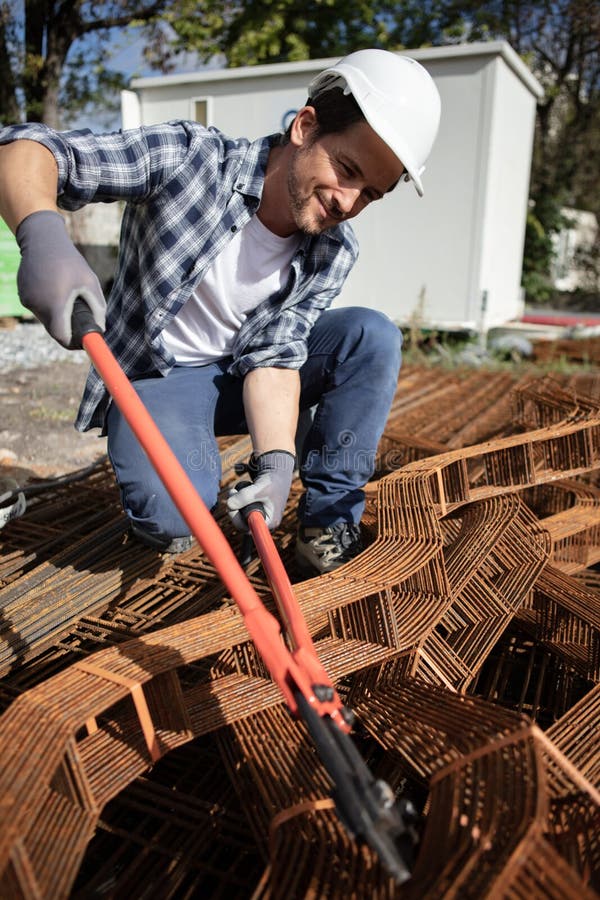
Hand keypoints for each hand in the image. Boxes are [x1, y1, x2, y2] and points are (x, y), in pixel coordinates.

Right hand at [16, 210, 105, 347]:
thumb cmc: (70, 261)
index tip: (83, 342)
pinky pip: (38, 307)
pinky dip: (47, 303)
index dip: (73, 343)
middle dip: (67, 326)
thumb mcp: (90, 283)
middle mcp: (37, 305)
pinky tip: (52, 286)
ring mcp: (27, 300)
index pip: (62, 337)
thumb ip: (97, 309)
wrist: (42, 240)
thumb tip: (101, 330)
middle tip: (79, 312)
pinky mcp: (22, 294)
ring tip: (65, 292)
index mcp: (55, 304)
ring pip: (46, 318)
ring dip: (57, 313)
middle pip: (54, 329)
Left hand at [227, 450, 295, 530]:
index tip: (231, 507)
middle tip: (231, 492)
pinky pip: (239, 508)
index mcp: (270, 521)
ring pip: (239, 515)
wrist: (276, 474)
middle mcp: (264, 522)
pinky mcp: (252, 510)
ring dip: (234, 502)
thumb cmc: (272, 482)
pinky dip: (237, 499)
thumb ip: (245, 496)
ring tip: (236, 490)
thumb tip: (228, 505)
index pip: (250, 529)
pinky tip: (241, 491)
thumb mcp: (259, 489)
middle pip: (242, 523)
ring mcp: (258, 516)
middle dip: (234, 508)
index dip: (237, 520)